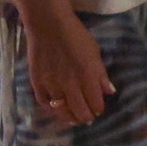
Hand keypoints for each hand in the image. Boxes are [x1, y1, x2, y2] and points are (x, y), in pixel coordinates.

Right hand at [24, 8, 112, 126]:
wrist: (49, 26)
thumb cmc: (76, 36)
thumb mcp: (95, 52)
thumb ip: (101, 74)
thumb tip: (109, 91)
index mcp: (87, 76)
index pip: (95, 102)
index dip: (98, 109)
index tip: (99, 110)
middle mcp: (70, 85)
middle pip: (79, 110)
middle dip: (85, 116)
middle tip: (87, 118)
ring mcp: (52, 85)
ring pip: (61, 110)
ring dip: (68, 117)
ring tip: (73, 119)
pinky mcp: (37, 83)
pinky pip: (44, 103)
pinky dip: (51, 109)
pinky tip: (56, 109)